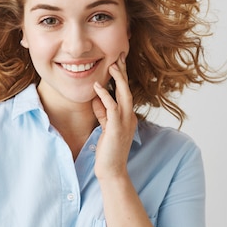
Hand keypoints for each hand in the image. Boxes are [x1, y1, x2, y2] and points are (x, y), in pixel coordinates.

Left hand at [92, 53, 137, 179]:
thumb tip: (97, 96)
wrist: (112, 170)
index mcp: (128, 116)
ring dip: (118, 79)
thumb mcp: (105, 126)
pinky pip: (112, 107)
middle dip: (123, 72)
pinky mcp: (117, 128)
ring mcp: (125, 122)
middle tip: (119, 55)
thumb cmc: (107, 150)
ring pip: (124, 95)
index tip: (117, 62)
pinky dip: (104, 95)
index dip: (121, 77)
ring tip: (112, 65)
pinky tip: (97, 85)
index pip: (125, 92)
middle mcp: (129, 116)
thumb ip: (102, 111)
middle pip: (127, 89)